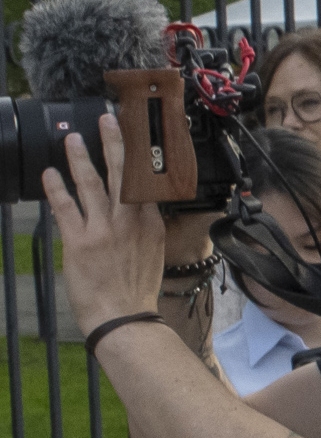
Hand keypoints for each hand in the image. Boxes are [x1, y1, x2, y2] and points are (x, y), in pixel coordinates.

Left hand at [38, 121, 167, 338]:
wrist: (124, 316)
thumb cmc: (137, 289)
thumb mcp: (153, 251)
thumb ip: (144, 225)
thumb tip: (137, 208)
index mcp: (149, 222)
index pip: (145, 179)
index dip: (139, 153)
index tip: (137, 133)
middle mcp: (128, 220)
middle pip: (121, 173)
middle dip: (114, 142)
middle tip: (108, 120)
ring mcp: (103, 229)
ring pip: (91, 184)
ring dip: (80, 158)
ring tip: (71, 140)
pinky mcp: (79, 242)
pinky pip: (65, 208)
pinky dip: (56, 189)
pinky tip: (49, 174)